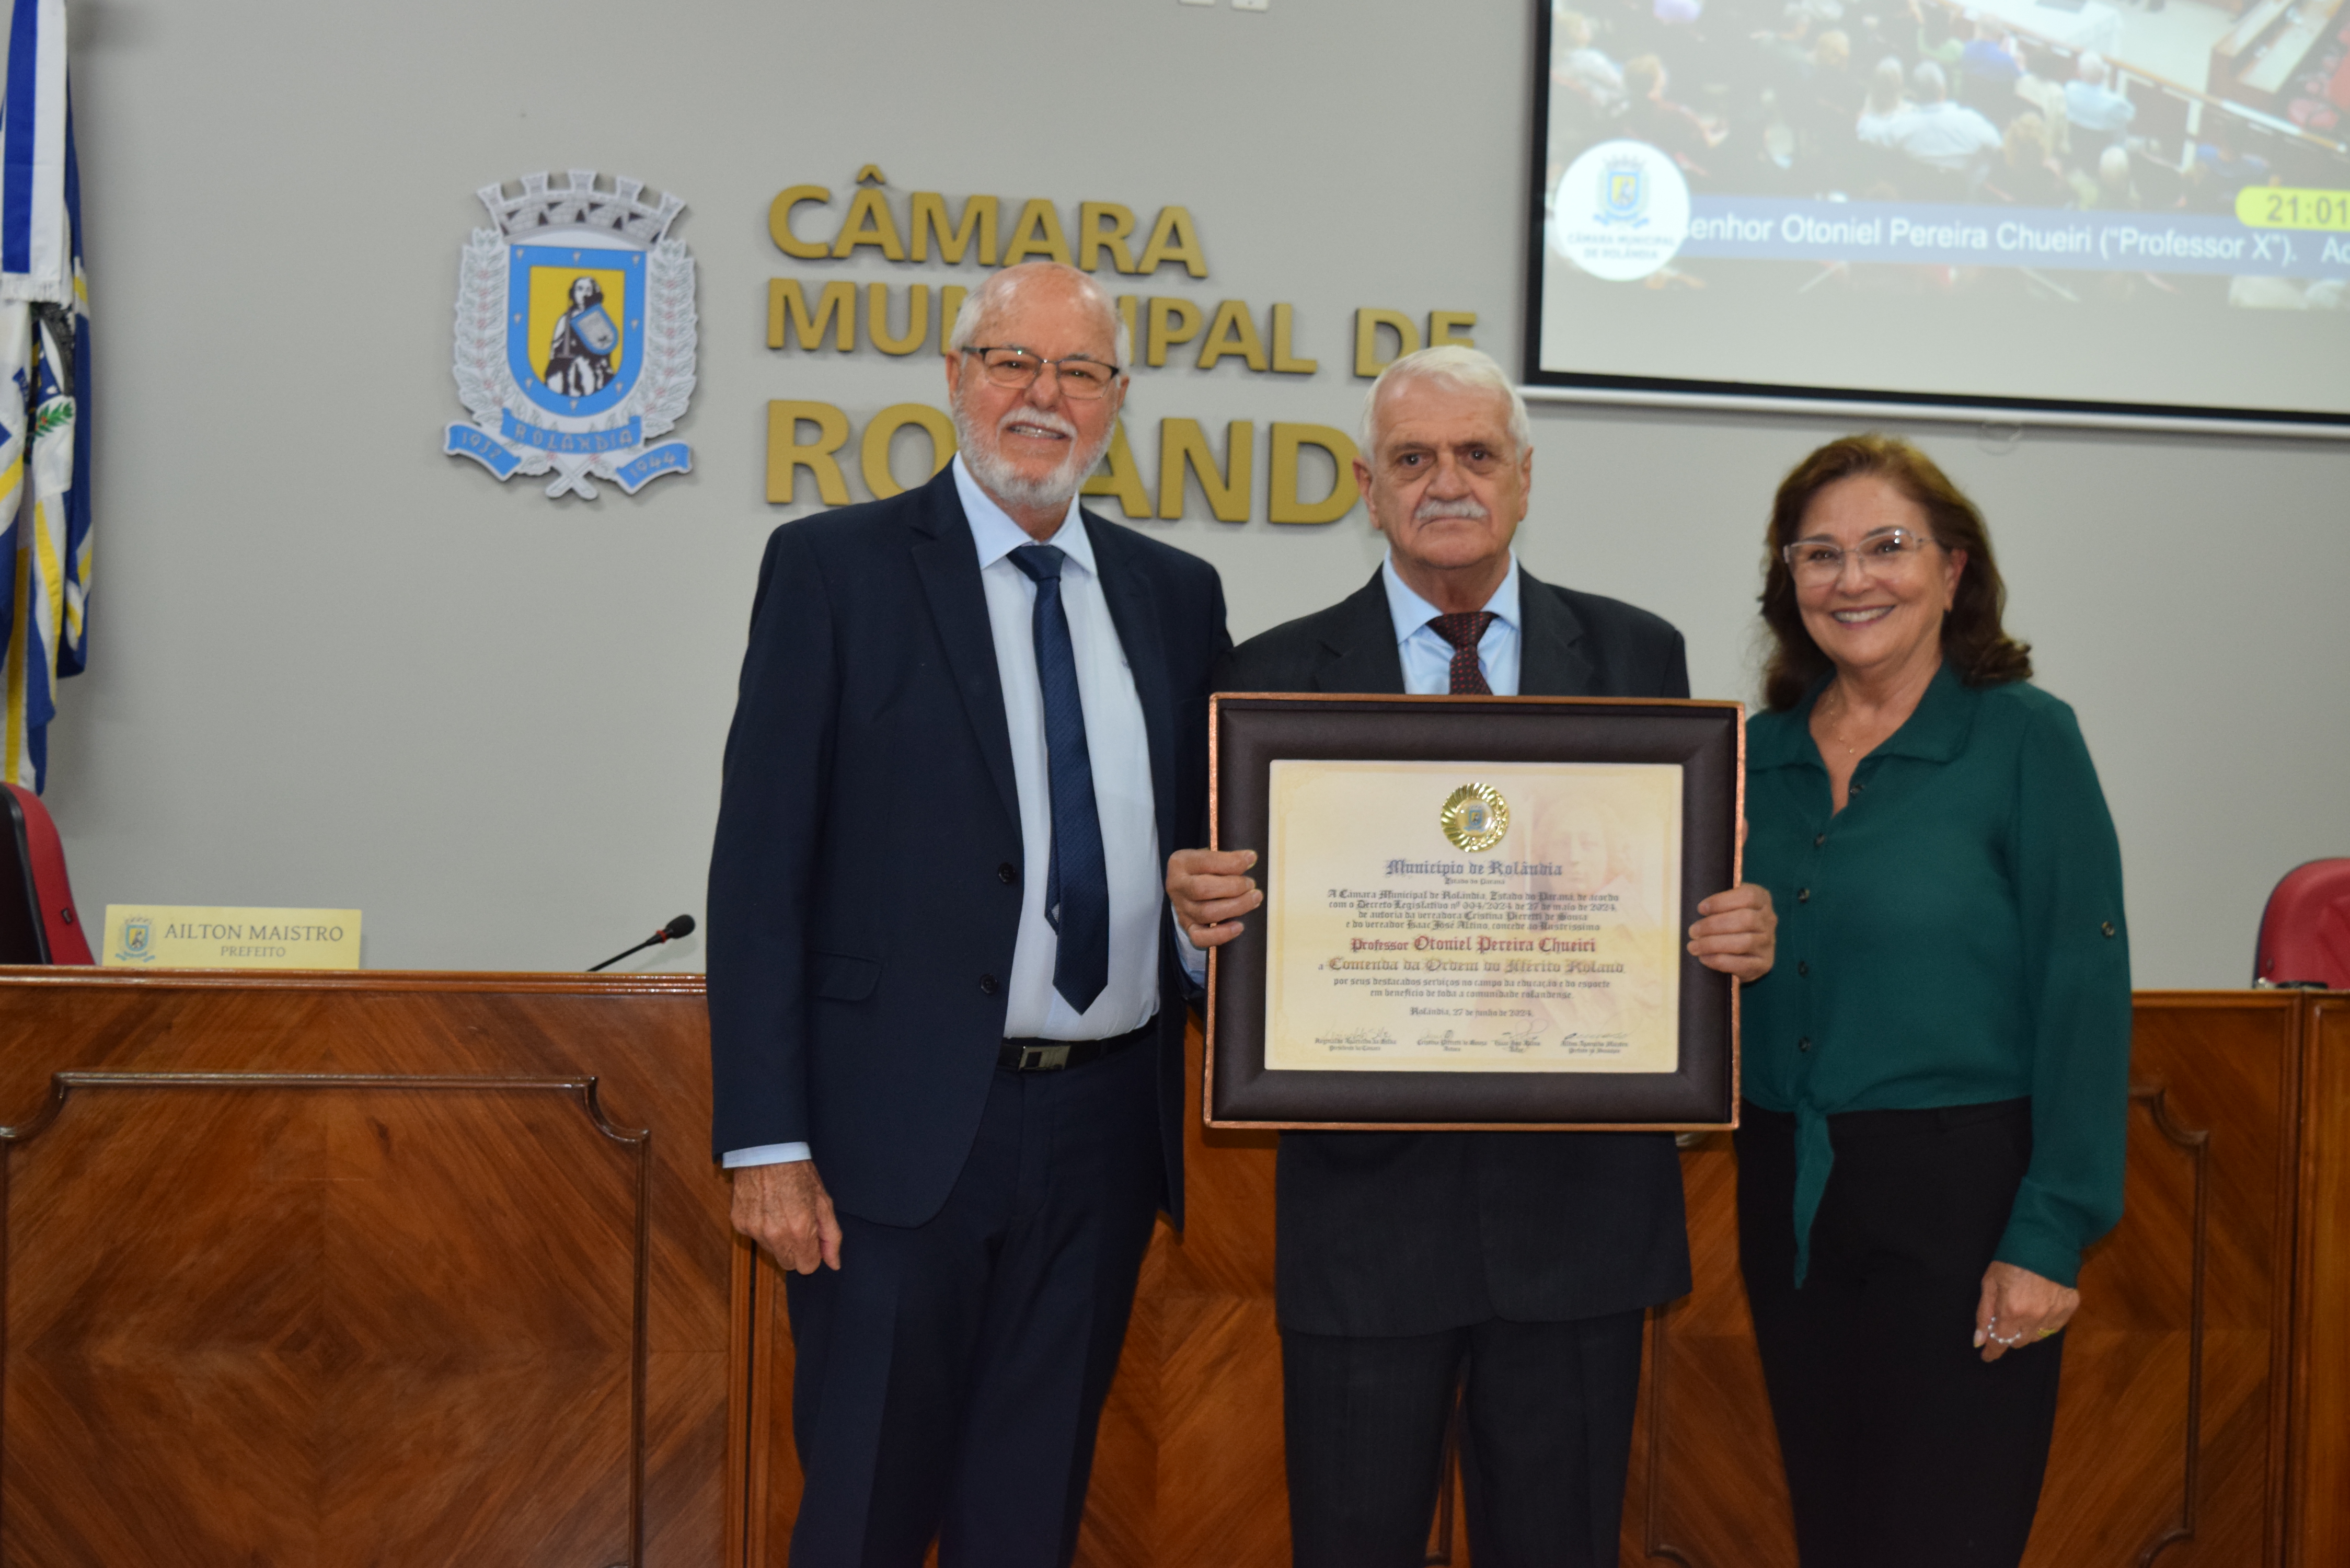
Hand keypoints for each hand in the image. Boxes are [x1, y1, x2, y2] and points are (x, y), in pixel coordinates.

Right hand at [730, 1159, 842, 1273]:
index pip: (807, 1267)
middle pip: (788, 1264)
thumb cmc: (799, 1173)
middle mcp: (775, 1235)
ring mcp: (755, 1230)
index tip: (812, 1238)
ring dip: (778, 1239)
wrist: (767, 1151)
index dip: (812, 1254)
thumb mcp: (823, 1202)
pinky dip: (762, 1228)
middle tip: (797, 1224)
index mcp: (800, 1231)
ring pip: (771, 1251)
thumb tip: (834, 1264)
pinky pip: (755, 1237)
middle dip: (796, 1250)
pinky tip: (766, 1207)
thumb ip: (831, 1236)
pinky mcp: (739, 1223)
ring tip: (781, 1211)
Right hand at [1167, 848, 1261, 948]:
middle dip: (1233, 887)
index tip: (1251, 859)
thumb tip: (1250, 859)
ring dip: (1236, 907)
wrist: (1188, 888)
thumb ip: (1227, 859)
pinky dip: (1221, 935)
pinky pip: (1200, 938)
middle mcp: (1177, 886)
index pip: (1206, 862)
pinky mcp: (1187, 927)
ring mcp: (1181, 909)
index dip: (1231, 862)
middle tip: (1251, 884)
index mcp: (1180, 863)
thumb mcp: (1210, 857)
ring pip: (1206, 913)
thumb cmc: (1203, 870)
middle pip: (1203, 889)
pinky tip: (1239, 926)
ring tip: (1254, 899)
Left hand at [1687, 883, 1776, 980]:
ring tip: (1693, 946)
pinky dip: (1719, 961)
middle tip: (1693, 931)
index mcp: (1762, 900)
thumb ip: (1720, 902)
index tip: (1701, 909)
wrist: (1745, 951)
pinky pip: (1741, 964)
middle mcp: (1769, 920)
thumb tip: (1701, 908)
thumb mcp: (1729, 905)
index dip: (1722, 902)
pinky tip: (1704, 957)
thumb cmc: (1730, 921)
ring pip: (1743, 943)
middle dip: (1713, 925)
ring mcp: (1768, 943)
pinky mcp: (1764, 963)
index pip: (1748, 896)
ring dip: (1713, 944)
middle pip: (1745, 920)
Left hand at [1973, 1261, 2078, 1361]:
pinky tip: (2039, 1308)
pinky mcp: (2070, 1307)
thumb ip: (1984, 1313)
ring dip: (2026, 1330)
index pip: (2001, 1342)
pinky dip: (2044, 1323)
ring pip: (2037, 1337)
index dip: (1993, 1352)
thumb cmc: (2011, 1258)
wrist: (2046, 1240)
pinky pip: (2054, 1327)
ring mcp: (2055, 1314)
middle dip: (2008, 1335)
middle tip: (2004, 1321)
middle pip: (2019, 1342)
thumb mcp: (1989, 1282)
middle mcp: (2035, 1317)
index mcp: (2012, 1310)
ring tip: (2022, 1311)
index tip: (1987, 1356)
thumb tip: (1979, 1340)